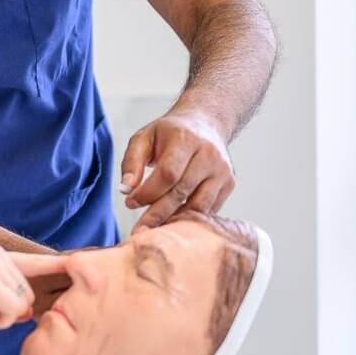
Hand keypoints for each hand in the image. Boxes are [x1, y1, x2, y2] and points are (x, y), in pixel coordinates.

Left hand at [120, 108, 234, 229]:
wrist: (205, 123)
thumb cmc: (169, 133)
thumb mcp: (144, 138)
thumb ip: (131, 162)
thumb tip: (126, 190)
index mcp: (186, 139)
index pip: (168, 173)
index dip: (148, 192)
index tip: (130, 203)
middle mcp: (209, 155)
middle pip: (182, 192)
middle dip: (157, 214)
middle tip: (139, 231)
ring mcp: (222, 171)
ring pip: (198, 205)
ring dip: (174, 220)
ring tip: (154, 229)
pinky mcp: (229, 183)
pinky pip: (208, 209)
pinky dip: (189, 218)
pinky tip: (172, 222)